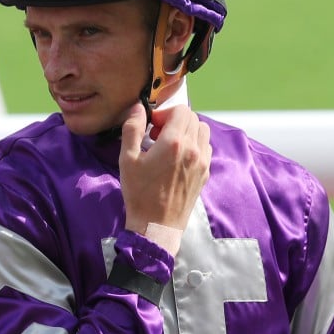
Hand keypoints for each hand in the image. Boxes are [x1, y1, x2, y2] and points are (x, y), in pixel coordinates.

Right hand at [118, 102, 210, 252]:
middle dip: (174, 120)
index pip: (181, 110)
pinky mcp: (205, 173)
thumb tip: (138, 108)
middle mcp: (193, 149)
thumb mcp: (127, 160)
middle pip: (193, 118)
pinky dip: (195, 145)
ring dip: (187, 131)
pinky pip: (206, 148)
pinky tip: (178, 158)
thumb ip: (132, 129)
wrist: (156, 225)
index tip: (151, 126)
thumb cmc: (139, 194)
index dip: (164, 113)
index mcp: (174, 143)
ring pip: (202, 131)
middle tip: (157, 135)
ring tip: (169, 145)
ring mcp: (202, 162)